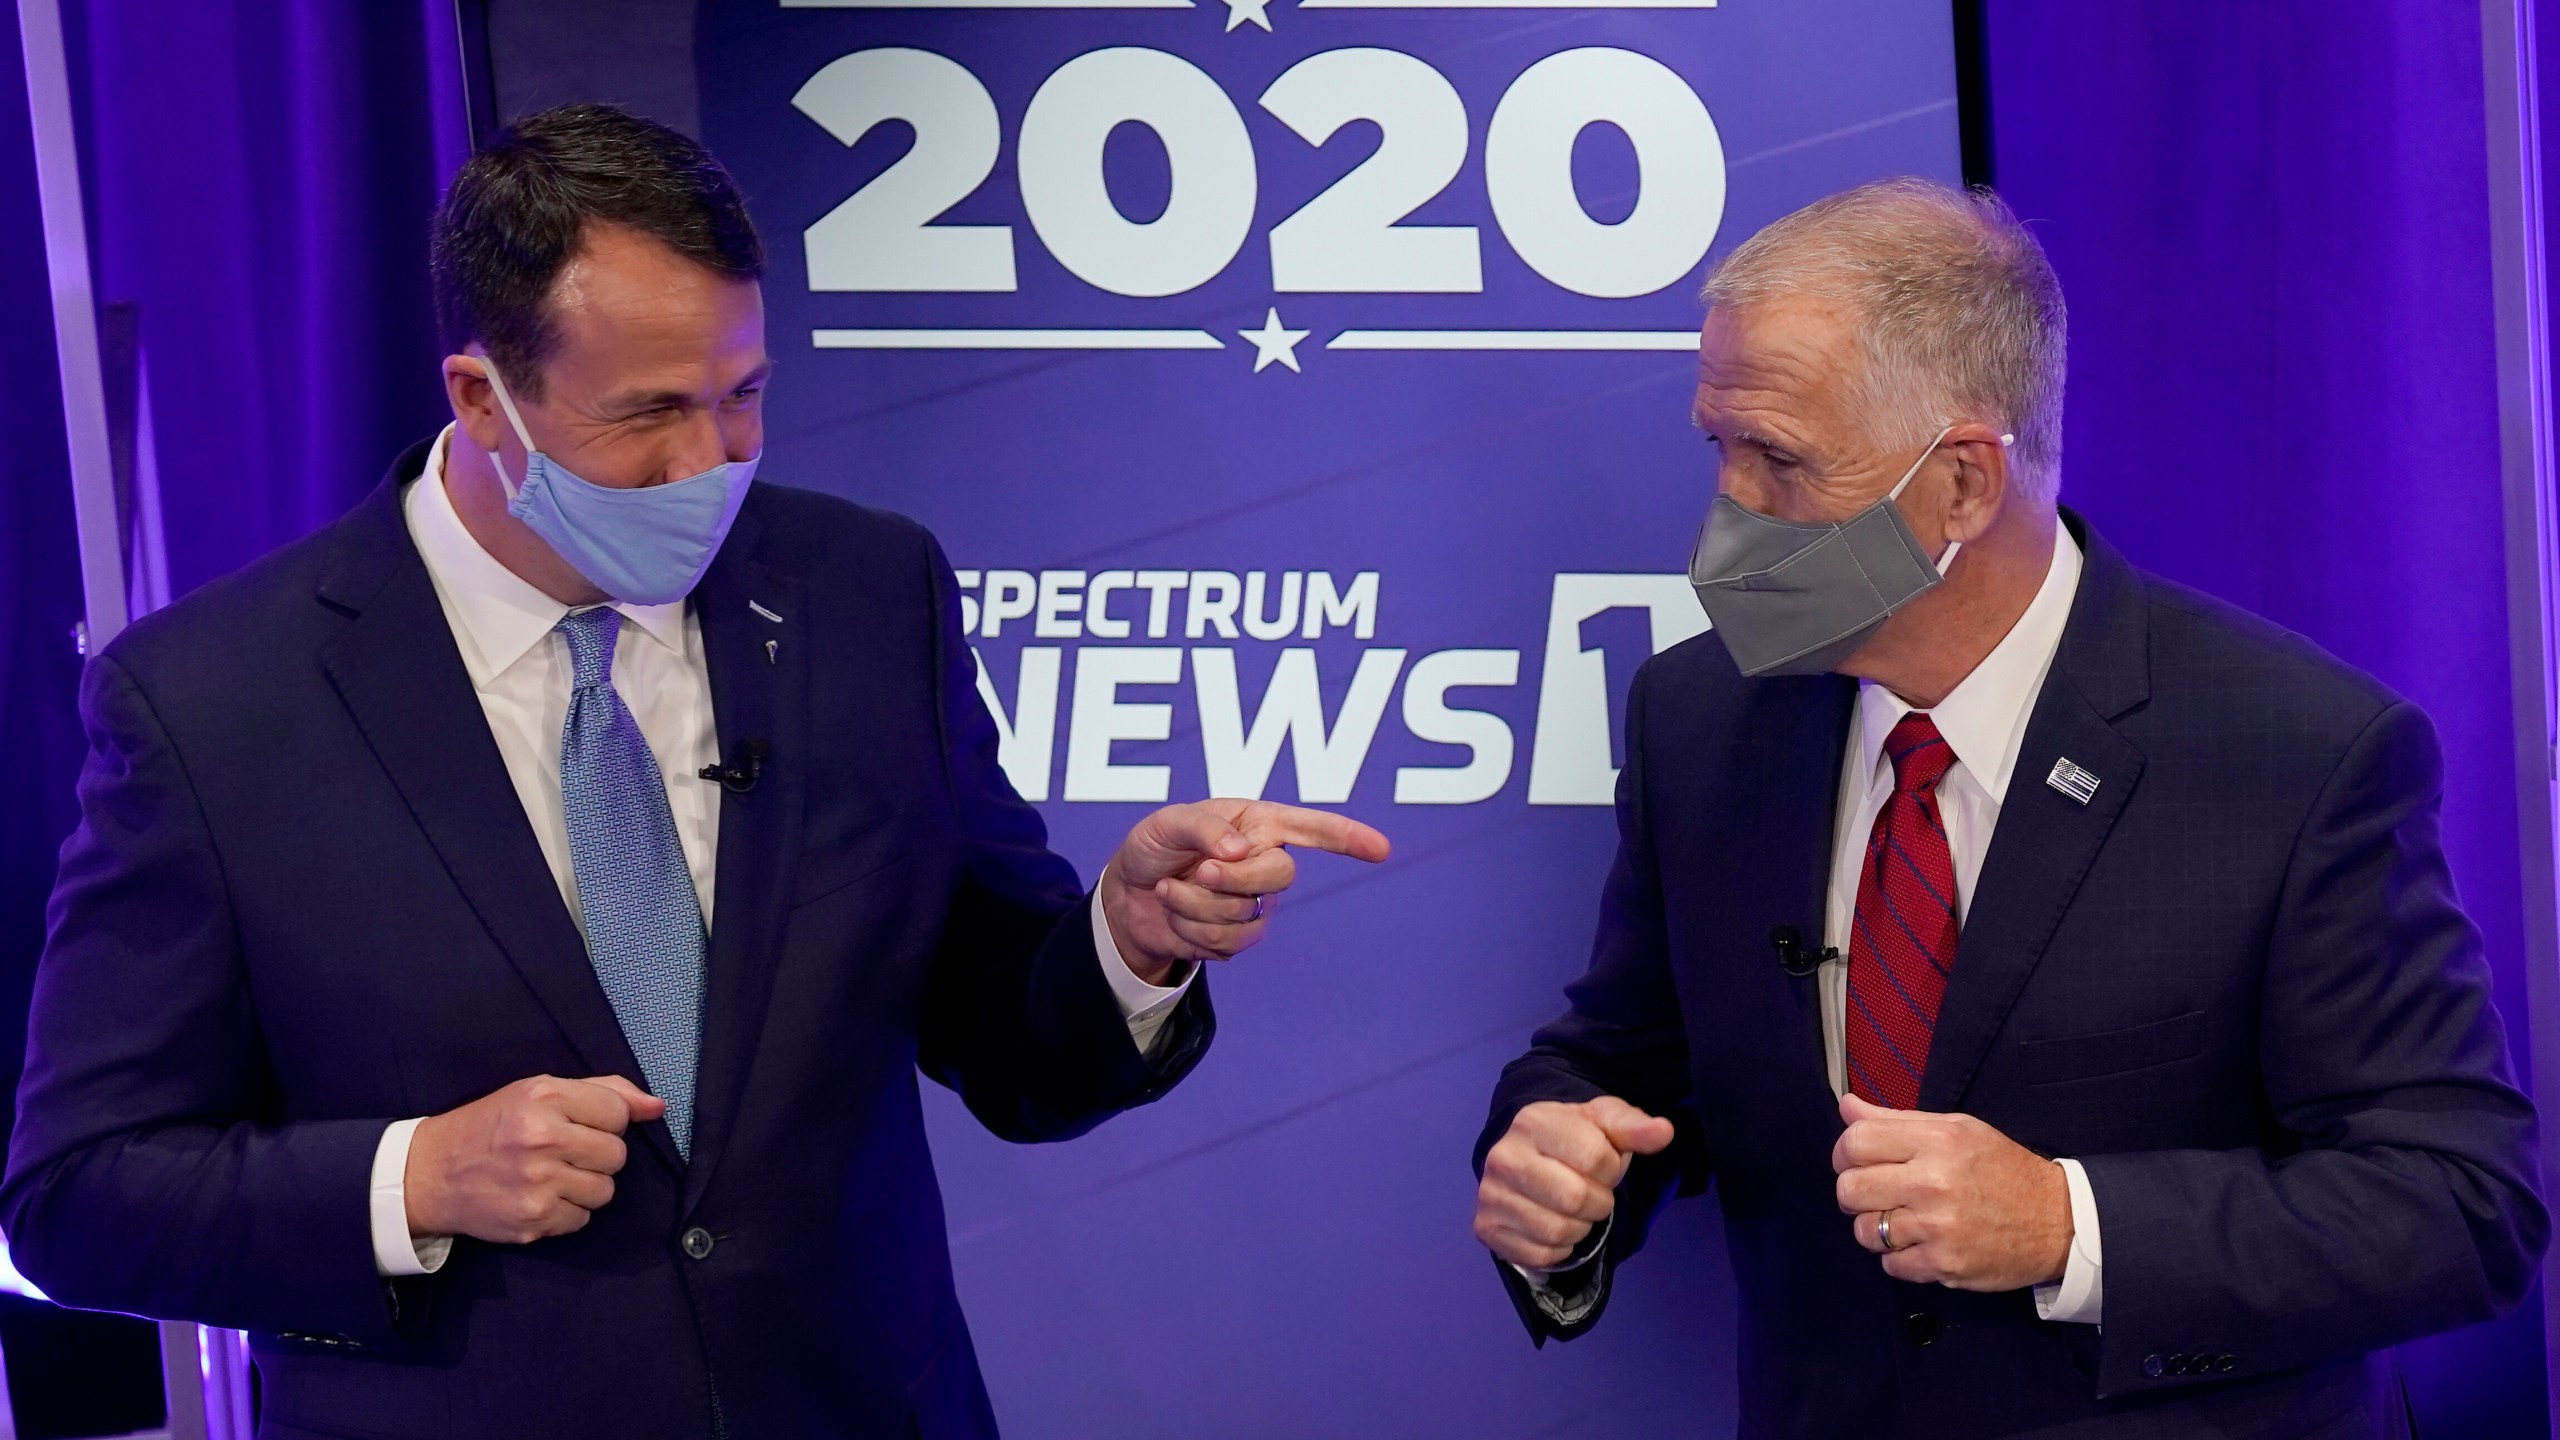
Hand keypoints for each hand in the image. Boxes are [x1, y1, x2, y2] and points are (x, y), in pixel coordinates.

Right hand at [404, 1074, 665, 1244]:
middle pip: (617, 1154)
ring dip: (586, 1186)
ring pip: (605, 1191)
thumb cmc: (491, 1126)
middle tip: (565, 1152)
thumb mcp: (538, 1091)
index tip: (579, 1124)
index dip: (605, 1120)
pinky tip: (539, 1197)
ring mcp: (537, 1183)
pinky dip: (567, 1211)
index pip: (618, 1111)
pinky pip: (582, 1219)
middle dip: (598, 1155)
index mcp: (545, 1097)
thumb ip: (603, 1092)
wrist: (428, 1173)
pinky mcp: (532, 1220)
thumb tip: (657, 1107)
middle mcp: (542, 1138)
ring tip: (552, 1175)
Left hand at [1100, 799, 1391, 983]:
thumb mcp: (1166, 824)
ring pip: (1246, 915)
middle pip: (1280, 876)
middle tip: (1196, 870)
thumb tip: (1241, 850)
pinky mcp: (1237, 936)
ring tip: (1168, 890)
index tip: (1381, 850)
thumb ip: (1203, 827)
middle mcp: (1262, 860)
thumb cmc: (1151, 848)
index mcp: (1256, 823)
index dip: (1347, 837)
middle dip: (1231, 878)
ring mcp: (1254, 902)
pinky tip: (1178, 917)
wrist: (1125, 898)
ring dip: (1194, 906)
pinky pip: (1228, 944)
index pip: (1312, 829)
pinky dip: (1190, 931)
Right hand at [1473, 1097, 1674, 1269]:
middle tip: (1591, 1192)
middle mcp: (1503, 1157)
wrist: (1528, 1156)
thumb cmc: (1574, 1138)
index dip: (1611, 1168)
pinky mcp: (1487, 1228)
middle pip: (1576, 1198)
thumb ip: (1633, 1127)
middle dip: (1598, 1202)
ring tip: (1573, 1209)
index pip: (1595, 1157)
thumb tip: (1663, 1132)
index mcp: (1534, 1121)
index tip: (1602, 1165)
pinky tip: (1554, 1225)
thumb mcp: (1605, 1123)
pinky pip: (1541, 1255)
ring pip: (1558, 1231)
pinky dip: (1559, 1248)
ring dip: (1580, 1227)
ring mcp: (1490, 1194)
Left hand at [1832, 1092, 2070, 1289]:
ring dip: (1875, 1229)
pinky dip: (1898, 1258)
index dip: (1844, 1153)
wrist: (2058, 1221)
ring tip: (1900, 1221)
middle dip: (1853, 1193)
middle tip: (1874, 1195)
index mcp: (1935, 1141)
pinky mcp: (1944, 1264)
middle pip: (1850, 1189)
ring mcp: (1937, 1227)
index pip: (1855, 1142)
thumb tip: (1847, 1107)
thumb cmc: (2002, 1169)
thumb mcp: (1957, 1130)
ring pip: (1864, 1232)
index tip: (1854, 1162)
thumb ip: (1897, 1120)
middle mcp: (1932, 1182)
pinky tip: (1920, 1244)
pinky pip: (1890, 1265)